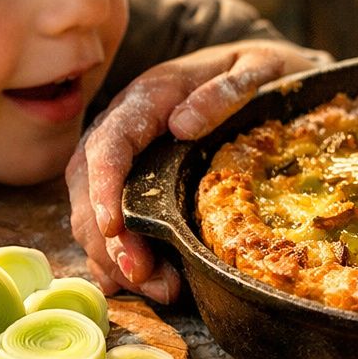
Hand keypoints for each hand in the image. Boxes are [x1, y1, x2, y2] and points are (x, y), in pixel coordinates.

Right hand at [67, 40, 328, 302]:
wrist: (266, 70)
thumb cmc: (262, 69)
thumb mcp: (255, 69)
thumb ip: (224, 91)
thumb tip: (180, 125)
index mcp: (149, 98)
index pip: (109, 144)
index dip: (105, 188)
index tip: (115, 228)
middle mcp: (125, 128)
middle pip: (90, 187)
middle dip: (108, 238)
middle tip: (141, 277)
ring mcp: (128, 156)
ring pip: (96, 211)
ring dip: (115, 255)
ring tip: (157, 289)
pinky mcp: (138, 180)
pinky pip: (113, 221)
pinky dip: (118, 255)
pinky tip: (132, 284)